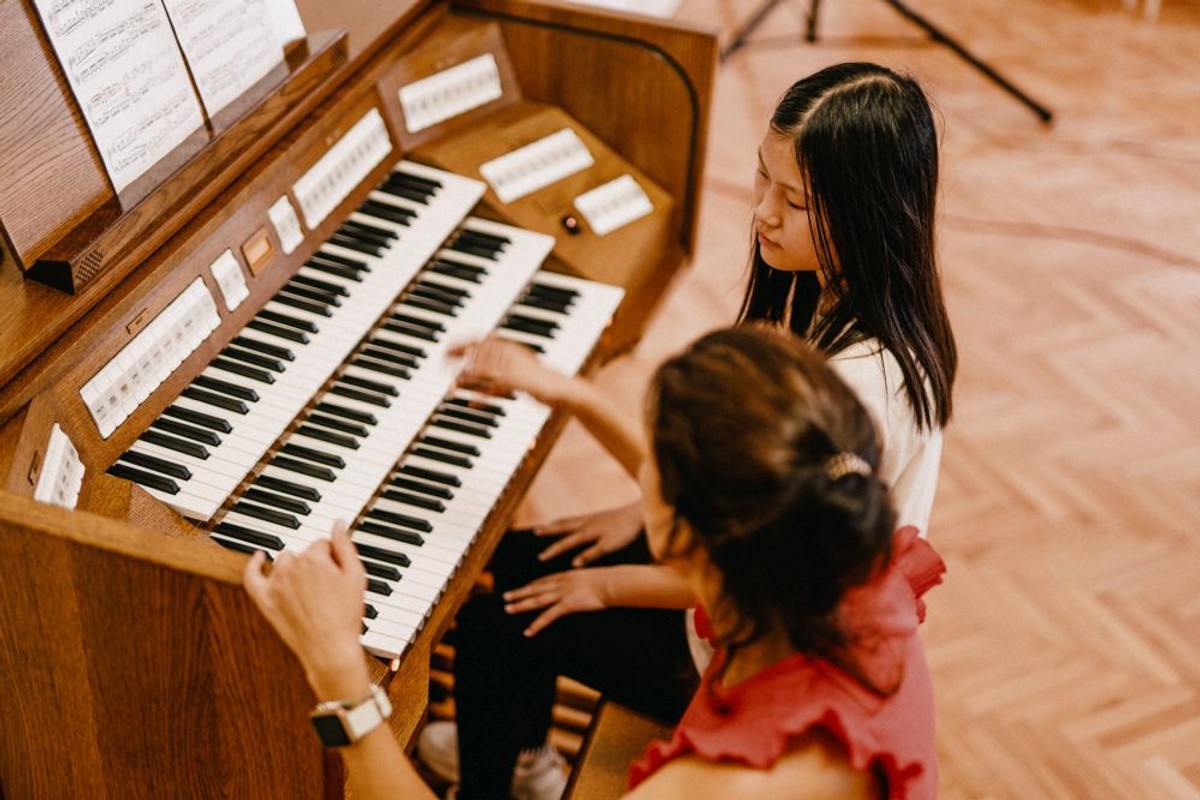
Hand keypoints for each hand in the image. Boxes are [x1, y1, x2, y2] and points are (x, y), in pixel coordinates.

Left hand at [244, 523, 369, 698]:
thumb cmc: (345, 616)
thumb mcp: (356, 576)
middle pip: (304, 553)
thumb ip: (345, 546)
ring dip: (295, 566)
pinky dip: (253, 565)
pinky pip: (252, 577)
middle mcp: (291, 568)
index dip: (334, 557)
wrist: (330, 649)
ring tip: (311, 584)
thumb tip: (338, 523)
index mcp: (314, 559)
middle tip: (330, 584)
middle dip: (317, 562)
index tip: (340, 570)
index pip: (322, 544)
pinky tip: (258, 557)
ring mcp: (276, 585)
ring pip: (284, 562)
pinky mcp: (266, 601)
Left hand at [447, 336, 571, 403]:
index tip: (447, 348)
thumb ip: (494, 368)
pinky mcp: (519, 383)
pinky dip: (482, 397)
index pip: (482, 340)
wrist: (563, 389)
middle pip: (479, 354)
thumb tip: (471, 371)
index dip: (463, 342)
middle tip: (443, 363)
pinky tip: (472, 404)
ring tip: (453, 386)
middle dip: (459, 357)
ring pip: (483, 370)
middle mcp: (511, 354)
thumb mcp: (514, 370)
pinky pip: (495, 389)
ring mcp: (514, 368)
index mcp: (510, 348)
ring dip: (466, 378)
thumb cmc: (537, 381)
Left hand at [502, 568, 613, 636]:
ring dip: (521, 605)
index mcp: (568, 575)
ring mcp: (563, 593)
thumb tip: (593, 584)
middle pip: (536, 588)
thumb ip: (589, 581)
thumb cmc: (611, 580)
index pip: (546, 580)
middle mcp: (562, 583)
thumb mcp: (596, 577)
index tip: (524, 587)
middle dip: (520, 593)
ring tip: (508, 609)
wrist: (613, 582)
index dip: (534, 584)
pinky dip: (537, 624)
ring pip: (537, 600)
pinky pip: (548, 616)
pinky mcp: (567, 605)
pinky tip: (528, 631)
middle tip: (506, 596)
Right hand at [534, 501, 643, 567]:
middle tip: (535, 532)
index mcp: (586, 532)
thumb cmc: (624, 532)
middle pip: (562, 526)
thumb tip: (573, 564)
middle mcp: (585, 522)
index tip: (540, 557)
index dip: (552, 551)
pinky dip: (567, 520)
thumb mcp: (608, 546)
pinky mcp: (597, 515)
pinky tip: (569, 522)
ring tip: (546, 525)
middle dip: (548, 530)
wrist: (637, 514)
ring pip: (568, 520)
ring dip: (556, 523)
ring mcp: (591, 517)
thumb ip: (590, 554)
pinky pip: (576, 517)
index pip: (565, 543)